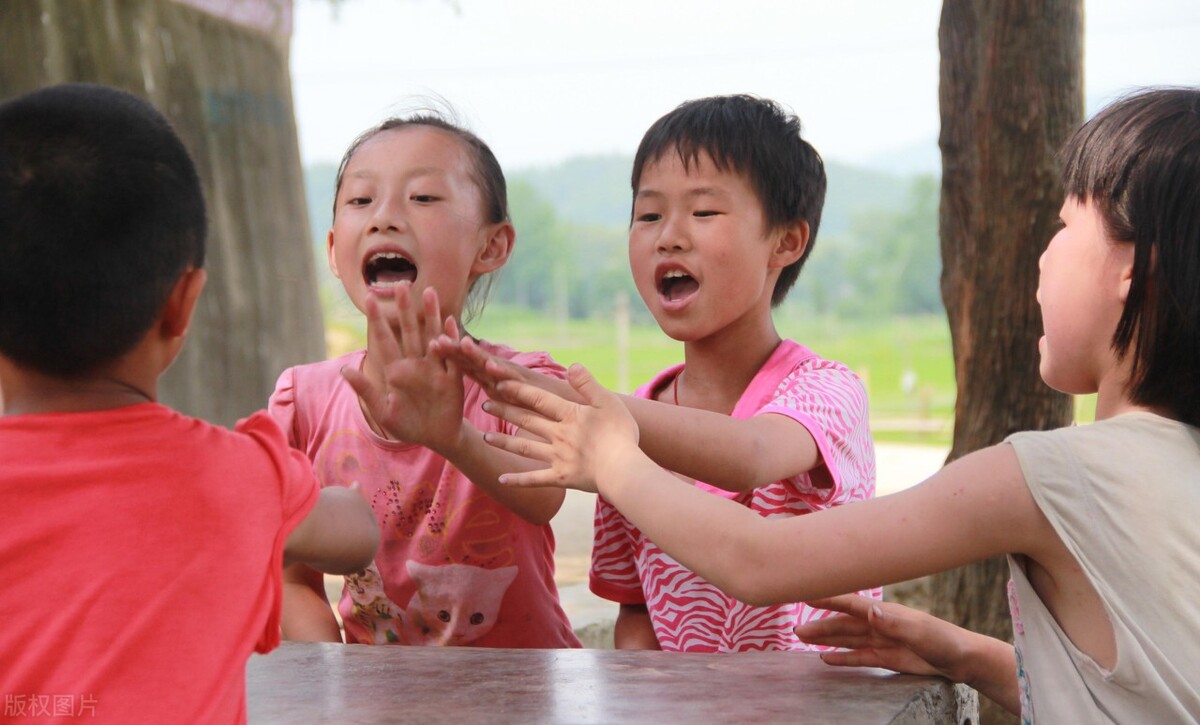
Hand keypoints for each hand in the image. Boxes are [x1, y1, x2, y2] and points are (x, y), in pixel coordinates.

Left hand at [342, 284, 464, 452]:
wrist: (436, 437)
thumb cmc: (408, 425)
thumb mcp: (382, 411)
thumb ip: (366, 390)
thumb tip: (344, 371)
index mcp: (397, 370)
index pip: (385, 340)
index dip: (377, 320)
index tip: (369, 299)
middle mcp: (416, 364)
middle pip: (410, 331)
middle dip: (405, 308)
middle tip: (400, 284)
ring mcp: (435, 368)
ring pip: (432, 336)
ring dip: (431, 314)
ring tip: (429, 291)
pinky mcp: (452, 378)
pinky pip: (452, 356)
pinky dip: (451, 339)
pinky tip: (450, 321)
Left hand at [431, 335, 582, 403]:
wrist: (579, 415)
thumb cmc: (550, 411)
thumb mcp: (518, 404)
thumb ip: (502, 396)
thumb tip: (483, 390)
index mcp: (501, 382)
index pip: (473, 368)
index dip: (453, 357)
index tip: (431, 345)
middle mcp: (510, 378)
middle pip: (479, 364)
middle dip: (457, 352)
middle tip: (435, 340)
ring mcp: (521, 381)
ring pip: (496, 368)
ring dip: (477, 355)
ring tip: (461, 343)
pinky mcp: (535, 387)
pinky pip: (517, 382)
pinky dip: (503, 373)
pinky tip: (491, 365)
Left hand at [481, 363, 637, 492]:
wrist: (623, 469)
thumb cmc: (620, 434)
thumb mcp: (608, 402)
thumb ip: (588, 384)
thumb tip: (572, 365)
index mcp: (569, 415)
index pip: (539, 399)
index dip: (518, 391)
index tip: (497, 384)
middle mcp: (558, 435)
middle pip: (526, 421)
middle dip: (504, 411)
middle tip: (485, 404)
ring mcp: (557, 458)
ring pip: (524, 448)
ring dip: (503, 442)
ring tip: (485, 437)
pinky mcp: (561, 478)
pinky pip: (535, 479)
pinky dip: (518, 479)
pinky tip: (501, 479)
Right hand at [794, 594, 972, 682]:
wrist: (963, 660)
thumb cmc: (945, 641)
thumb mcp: (920, 632)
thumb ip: (894, 623)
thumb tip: (869, 610)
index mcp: (886, 613)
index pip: (851, 604)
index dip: (828, 599)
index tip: (806, 593)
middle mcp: (880, 623)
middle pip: (844, 623)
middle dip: (820, 624)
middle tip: (796, 628)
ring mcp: (883, 640)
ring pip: (848, 639)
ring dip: (827, 639)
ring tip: (803, 638)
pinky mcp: (887, 656)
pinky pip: (859, 657)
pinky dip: (842, 657)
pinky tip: (826, 659)